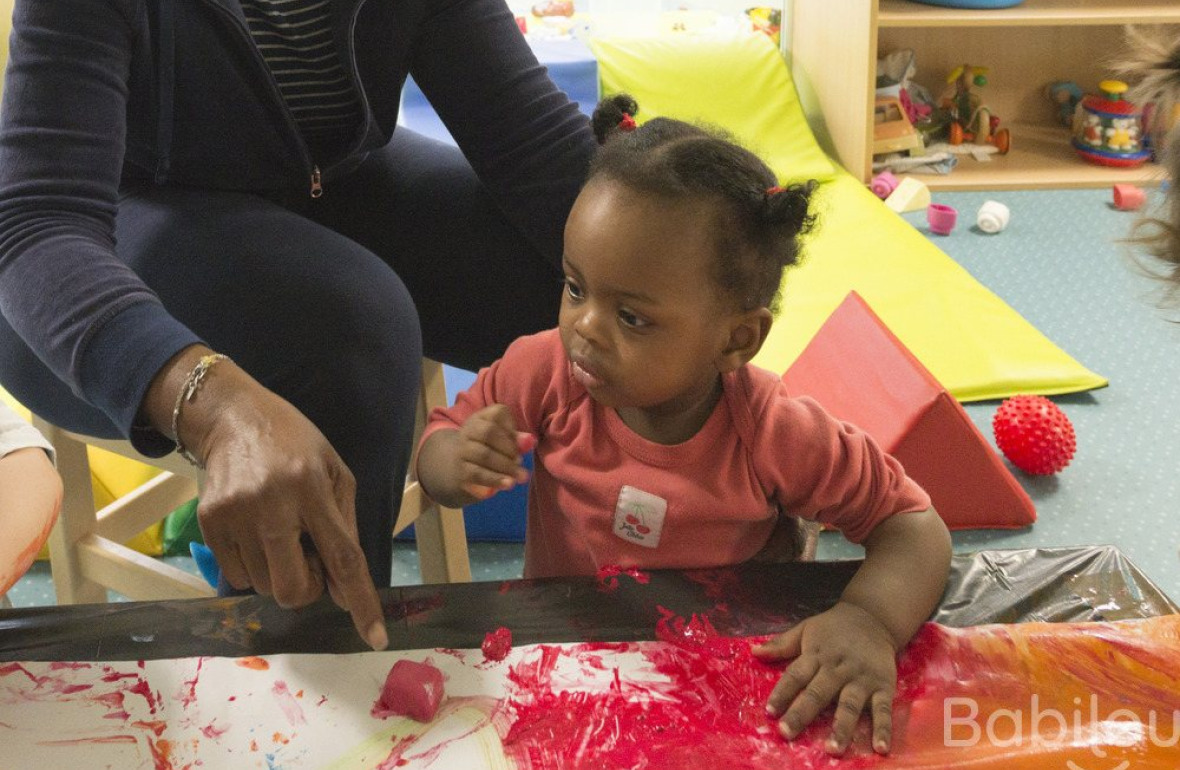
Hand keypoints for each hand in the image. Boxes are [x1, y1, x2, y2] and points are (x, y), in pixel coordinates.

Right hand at [139, 346, 386, 650]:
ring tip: (281, 534)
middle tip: (308, 558)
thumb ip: (344, 529)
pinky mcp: (208, 524)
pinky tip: (256, 531)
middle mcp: (271, 504)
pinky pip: (237, 576)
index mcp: (311, 488)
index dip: (360, 600)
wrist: (233, 417)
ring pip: (264, 588)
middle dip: (307, 588)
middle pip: (293, 588)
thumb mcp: (335, 472)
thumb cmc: (296, 445)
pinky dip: (254, 566)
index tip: (375, 637)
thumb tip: (344, 590)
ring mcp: (234, 516)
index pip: (342, 557)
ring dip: (280, 574)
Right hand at [453, 404, 534, 498]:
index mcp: (481, 417)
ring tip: (521, 476)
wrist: (458, 465)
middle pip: (488, 433)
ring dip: (506, 466)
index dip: (511, 427)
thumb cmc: (489, 447)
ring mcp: (462, 450)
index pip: (497, 413)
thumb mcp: (502, 439)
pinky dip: (495, 479)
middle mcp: (469, 430)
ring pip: (483, 455)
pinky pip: (477, 474)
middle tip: (521, 461)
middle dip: (509, 448)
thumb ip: (516, 439)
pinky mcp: (461, 471)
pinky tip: (508, 484)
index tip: (520, 442)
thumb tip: (530, 441)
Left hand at [752, 601, 897, 755]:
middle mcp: (838, 669)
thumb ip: (781, 644)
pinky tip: (880, 748)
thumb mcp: (805, 629)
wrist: (873, 617)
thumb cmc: (833, 628)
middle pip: (817, 694)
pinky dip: (882, 729)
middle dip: (801, 714)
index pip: (795, 676)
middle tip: (787, 733)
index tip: (770, 711)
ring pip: (849, 705)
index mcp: (816, 655)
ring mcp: (861, 679)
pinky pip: (883, 709)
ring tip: (832, 748)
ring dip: (841, 728)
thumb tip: (753, 652)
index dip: (782, 693)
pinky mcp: (883, 686)